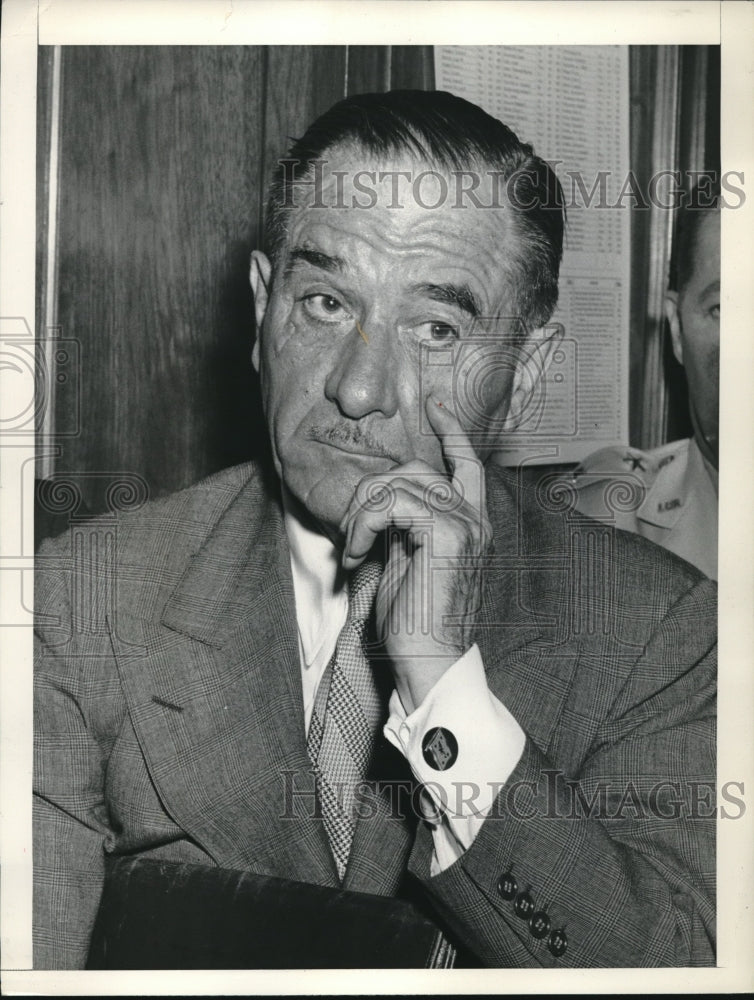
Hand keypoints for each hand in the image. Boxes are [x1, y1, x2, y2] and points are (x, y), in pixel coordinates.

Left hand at [339, 395, 492, 712]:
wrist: (430, 661)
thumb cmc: (417, 622)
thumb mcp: (409, 562)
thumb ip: (405, 527)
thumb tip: (381, 503)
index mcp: (471, 524)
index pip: (467, 463)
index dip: (452, 430)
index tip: (436, 404)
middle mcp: (475, 520)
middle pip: (417, 469)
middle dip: (372, 490)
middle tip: (352, 531)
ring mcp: (465, 525)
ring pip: (400, 482)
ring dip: (362, 511)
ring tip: (353, 546)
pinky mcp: (446, 535)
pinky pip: (392, 502)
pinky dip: (364, 523)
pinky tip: (358, 554)